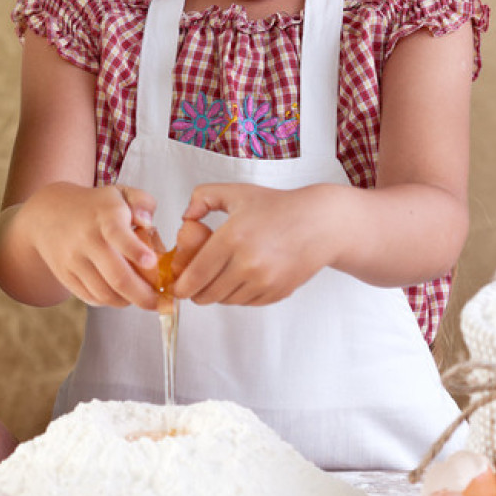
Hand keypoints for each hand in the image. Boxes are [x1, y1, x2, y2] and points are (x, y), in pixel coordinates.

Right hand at [24, 182, 161, 308]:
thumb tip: (148, 223)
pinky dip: (109, 302)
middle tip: (159, 302)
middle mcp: (87, 240)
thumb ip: (143, 202)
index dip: (136, 250)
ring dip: (128, 301)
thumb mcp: (120, 193)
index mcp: (104, 216)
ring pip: (105, 293)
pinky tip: (120, 295)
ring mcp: (74, 261)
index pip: (118, 234)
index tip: (153, 262)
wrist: (47, 214)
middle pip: (116, 276)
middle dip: (143, 295)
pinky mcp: (65, 276)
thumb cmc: (95, 206)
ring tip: (141, 298)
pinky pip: (91, 298)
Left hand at [170, 183, 339, 305]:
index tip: (176, 287)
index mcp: (233, 238)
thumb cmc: (278, 206)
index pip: (196, 274)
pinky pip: (246, 303)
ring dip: (217, 294)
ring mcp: (264, 282)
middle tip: (193, 284)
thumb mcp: (237, 192)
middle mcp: (248, 264)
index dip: (182, 286)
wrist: (319, 223)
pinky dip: (238, 295)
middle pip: (208, 294)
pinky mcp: (277, 293)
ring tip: (217, 278)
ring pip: (226, 301)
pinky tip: (239, 279)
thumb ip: (202, 198)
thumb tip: (185, 218)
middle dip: (196, 292)